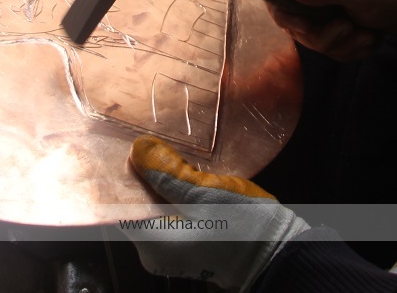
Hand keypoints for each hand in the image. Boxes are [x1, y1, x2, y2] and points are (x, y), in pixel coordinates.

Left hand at [124, 135, 308, 290]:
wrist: (279, 254)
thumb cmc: (245, 228)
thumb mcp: (206, 193)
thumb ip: (168, 172)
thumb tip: (138, 149)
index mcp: (152, 244)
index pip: (117, 205)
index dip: (117, 175)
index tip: (120, 146)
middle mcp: (154, 252)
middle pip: (134, 205)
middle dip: (140, 174)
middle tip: (146, 141)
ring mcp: (170, 251)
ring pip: (152, 207)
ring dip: (158, 182)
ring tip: (164, 152)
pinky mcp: (185, 244)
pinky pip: (168, 214)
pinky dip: (172, 194)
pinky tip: (182, 173)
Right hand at [273, 0, 396, 60]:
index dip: (287, 16)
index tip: (308, 26)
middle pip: (295, 26)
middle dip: (324, 37)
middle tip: (348, 28)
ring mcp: (322, 10)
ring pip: (314, 42)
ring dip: (342, 44)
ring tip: (365, 33)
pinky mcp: (334, 27)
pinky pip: (331, 49)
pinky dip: (351, 49)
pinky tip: (367, 37)